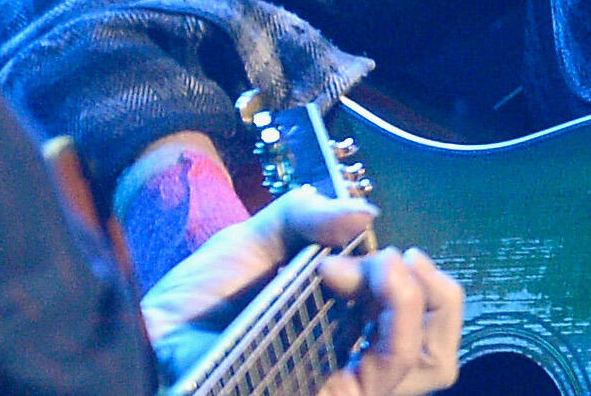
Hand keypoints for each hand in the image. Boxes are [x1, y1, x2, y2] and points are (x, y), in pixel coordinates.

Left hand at [140, 186, 462, 395]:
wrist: (150, 327)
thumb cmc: (200, 297)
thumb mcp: (258, 238)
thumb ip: (307, 216)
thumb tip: (366, 211)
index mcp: (348, 331)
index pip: (427, 325)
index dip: (418, 280)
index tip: (370, 244)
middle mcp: (352, 365)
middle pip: (440, 357)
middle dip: (437, 295)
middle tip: (396, 259)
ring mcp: (339, 387)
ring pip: (423, 368)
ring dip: (411, 303)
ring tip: (379, 267)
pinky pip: (379, 379)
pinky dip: (384, 324)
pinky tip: (339, 280)